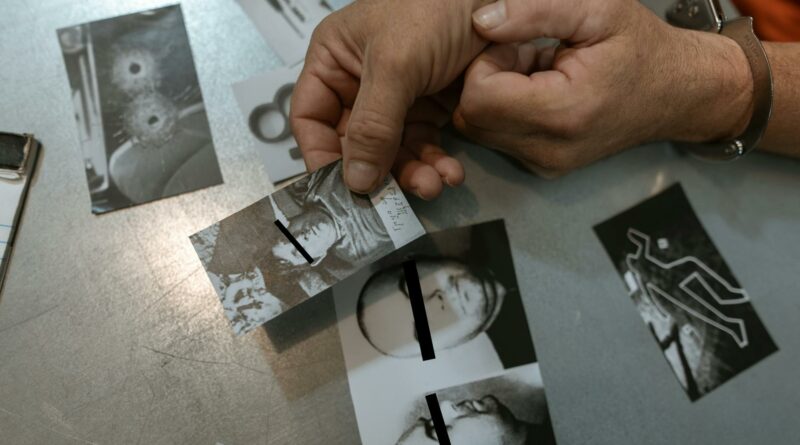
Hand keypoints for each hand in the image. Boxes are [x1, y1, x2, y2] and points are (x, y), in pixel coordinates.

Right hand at [291, 0, 491, 197]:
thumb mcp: (396, 64)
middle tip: (401, 195)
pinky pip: (423, 144)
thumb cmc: (435, 8)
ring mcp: (397, 96)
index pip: (312, 119)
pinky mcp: (430, 105)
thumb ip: (373, 125)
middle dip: (379, 170)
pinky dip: (435, 161)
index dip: (323, 156)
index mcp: (334, 61)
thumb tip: (356, 181)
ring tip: (436, 184)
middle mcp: (360, 81)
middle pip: (356, 143)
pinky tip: (451, 172)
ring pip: (392, 150)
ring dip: (413, 171)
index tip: (342, 189)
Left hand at [454, 0, 753, 176]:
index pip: (478, 98)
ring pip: (480, 129)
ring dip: (495, 95)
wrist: (681, 94)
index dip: (484, 63)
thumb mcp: (597, 8)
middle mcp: (549, 149)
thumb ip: (535, 10)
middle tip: (525, 55)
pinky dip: (507, 111)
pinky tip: (540, 89)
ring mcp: (545, 164)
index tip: (514, 44)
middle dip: (486, 79)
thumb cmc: (642, 47)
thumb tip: (480, 21)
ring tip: (536, 70)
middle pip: (471, 117)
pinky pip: (498, 138)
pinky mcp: (543, 167)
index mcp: (563, 112)